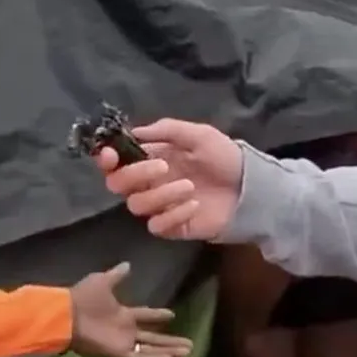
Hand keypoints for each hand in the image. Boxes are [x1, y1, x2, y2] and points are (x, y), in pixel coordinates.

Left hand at [69, 262, 193, 356]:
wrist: (67, 315)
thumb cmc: (83, 298)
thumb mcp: (102, 281)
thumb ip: (117, 275)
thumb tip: (128, 264)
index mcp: (121, 314)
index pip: (145, 316)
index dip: (157, 316)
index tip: (172, 314)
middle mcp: (125, 330)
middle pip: (153, 337)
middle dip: (170, 341)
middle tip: (190, 344)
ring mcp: (123, 343)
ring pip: (151, 349)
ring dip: (168, 351)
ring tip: (188, 353)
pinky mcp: (119, 354)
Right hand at [96, 118, 242, 239]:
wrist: (250, 187)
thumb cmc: (224, 157)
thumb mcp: (199, 134)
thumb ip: (167, 130)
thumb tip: (135, 131)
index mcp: (151, 158)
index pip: (115, 161)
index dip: (106, 159)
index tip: (110, 156)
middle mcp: (149, 182)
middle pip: (117, 184)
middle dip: (134, 174)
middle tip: (162, 167)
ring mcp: (159, 206)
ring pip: (136, 205)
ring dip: (160, 194)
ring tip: (190, 186)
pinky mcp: (172, 227)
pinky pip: (156, 225)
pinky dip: (173, 214)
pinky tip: (194, 205)